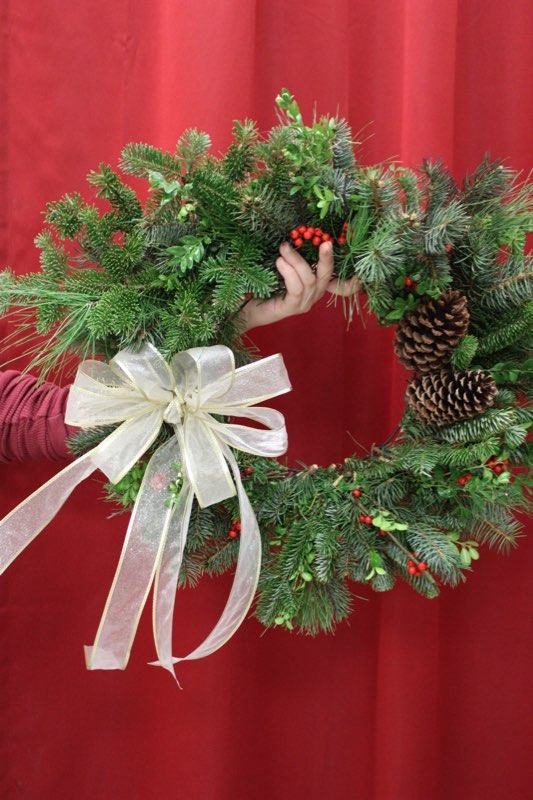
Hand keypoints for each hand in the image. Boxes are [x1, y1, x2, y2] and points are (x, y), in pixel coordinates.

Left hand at [239, 240, 359, 331]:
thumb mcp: (280, 268)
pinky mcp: (291, 308)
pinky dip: (289, 273)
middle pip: (325, 275)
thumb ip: (292, 257)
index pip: (333, 276)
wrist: (244, 308)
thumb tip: (294, 235)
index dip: (342, 266)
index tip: (341, 249)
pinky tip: (280, 263)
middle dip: (326, 258)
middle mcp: (312, 296)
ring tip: (283, 248)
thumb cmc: (262, 285)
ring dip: (296, 261)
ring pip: (308, 280)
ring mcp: (303, 304)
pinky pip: (296, 289)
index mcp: (313, 285)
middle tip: (323, 242)